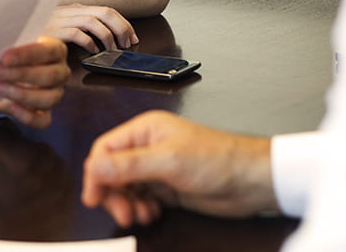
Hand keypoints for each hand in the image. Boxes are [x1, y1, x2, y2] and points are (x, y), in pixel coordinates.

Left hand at [0, 36, 68, 128]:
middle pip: (49, 76)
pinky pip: (43, 120)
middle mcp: (61, 72)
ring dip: (21, 94)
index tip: (4, 58)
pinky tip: (12, 107)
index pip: (47, 52)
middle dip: (19, 75)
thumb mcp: (13, 46)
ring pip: (48, 99)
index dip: (26, 55)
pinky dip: (28, 116)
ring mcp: (56, 94)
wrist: (8, 74)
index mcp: (56, 50)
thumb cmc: (12, 55)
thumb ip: (10, 46)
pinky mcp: (47, 113)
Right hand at [45, 3, 137, 52]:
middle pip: (105, 13)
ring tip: (112, 50)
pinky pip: (79, 34)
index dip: (123, 23)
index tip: (132, 36)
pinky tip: (93, 52)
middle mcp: (71, 11)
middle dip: (121, 28)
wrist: (15, 28)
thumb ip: (80, 27)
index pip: (107, 10)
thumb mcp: (62, 26)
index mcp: (76, 9)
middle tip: (128, 44)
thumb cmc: (40, 32)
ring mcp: (63, 19)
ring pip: (95, 22)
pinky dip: (90, 43)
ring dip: (108, 37)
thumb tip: (102, 38)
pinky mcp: (55, 31)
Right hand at [81, 110, 277, 226]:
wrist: (251, 181)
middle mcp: (148, 147)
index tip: (94, 197)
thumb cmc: (218, 159)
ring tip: (141, 216)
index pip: (105, 149)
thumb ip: (129, 165)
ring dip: (128, 204)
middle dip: (114, 194)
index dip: (96, 173)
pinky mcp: (168, 188)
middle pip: (112, 172)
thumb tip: (95, 167)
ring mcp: (158, 168)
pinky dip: (142, 210)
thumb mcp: (168, 161)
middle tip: (123, 213)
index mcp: (145, 130)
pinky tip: (153, 214)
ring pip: (126, 189)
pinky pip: (142, 200)